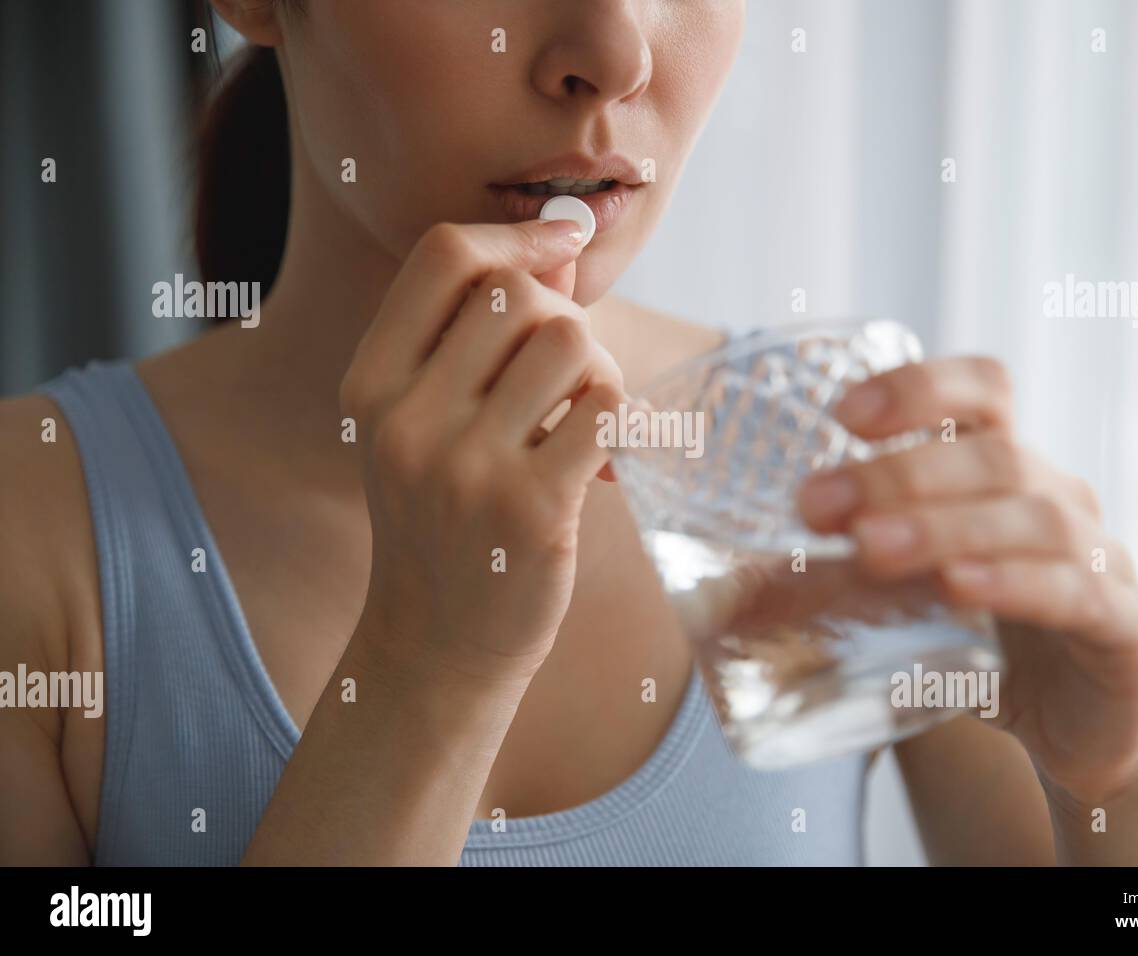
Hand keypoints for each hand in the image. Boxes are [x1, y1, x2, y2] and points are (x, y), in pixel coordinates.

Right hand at [340, 219, 624, 685]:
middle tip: (570, 375)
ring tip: (584, 416)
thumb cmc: (444, 517)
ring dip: (596, 368)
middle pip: (515, 292)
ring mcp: (465, 467)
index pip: (444, 255)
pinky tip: (602, 453)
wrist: (440, 642)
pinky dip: (619, 415)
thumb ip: (480, 334)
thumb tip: (566, 239)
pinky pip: (604, 405)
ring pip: (567, 340)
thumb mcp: (426, 422)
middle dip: (564, 316)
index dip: (518, 232)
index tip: (566, 241)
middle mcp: (407, 419)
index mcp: (371, 384)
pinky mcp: (530, 509)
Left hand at [797, 356, 1137, 803]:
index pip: (983, 391)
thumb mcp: (903, 602)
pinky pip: (1079, 593)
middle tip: (816, 507)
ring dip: (943, 525)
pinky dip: (1016, 583)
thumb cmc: (977, 647)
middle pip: (993, 455)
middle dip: (899, 473)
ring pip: (1035, 518)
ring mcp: (1104, 559)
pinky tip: (961, 587)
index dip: (920, 387)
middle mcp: (1060, 500)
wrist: (1074, 734)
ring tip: (868, 549)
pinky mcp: (1128, 629)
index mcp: (1006, 473)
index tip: (842, 414)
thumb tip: (713, 598)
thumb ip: (830, 583)